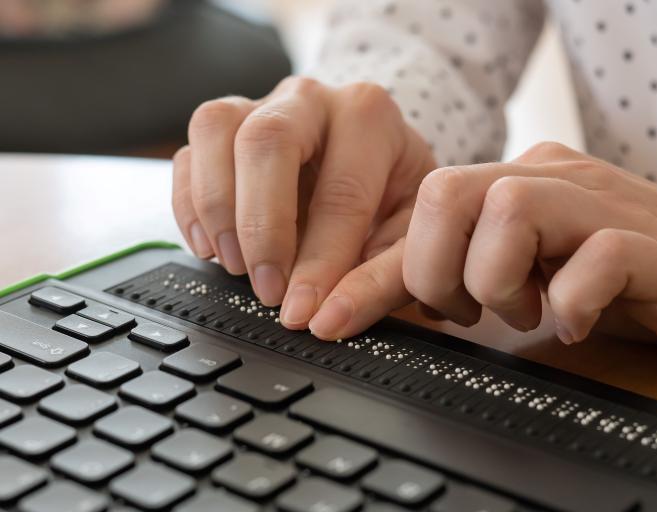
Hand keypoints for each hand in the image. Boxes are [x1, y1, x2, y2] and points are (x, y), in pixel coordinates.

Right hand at [172, 77, 434, 329]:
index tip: (302, 310)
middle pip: (267, 140)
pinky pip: (189, 152)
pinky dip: (189, 204)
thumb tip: (328, 320)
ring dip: (217, 207)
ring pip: (215, 129)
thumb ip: (378, 282)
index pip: (340, 191)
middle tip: (266, 288)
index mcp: (371, 118)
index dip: (318, 260)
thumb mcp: (409, 241)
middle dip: (260, 226)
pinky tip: (211, 248)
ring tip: (235, 266)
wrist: (376, 163)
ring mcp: (261, 105)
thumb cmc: (394, 199)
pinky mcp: (225, 129)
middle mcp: (312, 100)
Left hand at [311, 142, 656, 375]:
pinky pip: (595, 255)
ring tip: (529, 311)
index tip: (328, 321)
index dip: (367, 273)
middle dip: (436, 271)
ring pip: (509, 212)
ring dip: (498, 282)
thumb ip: (466, 276)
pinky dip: (571, 300)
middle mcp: (549, 181)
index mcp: (514, 184)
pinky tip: (577, 321)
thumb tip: (389, 299)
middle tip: (469, 312)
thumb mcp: (530, 274)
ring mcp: (600, 205)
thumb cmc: (621, 278)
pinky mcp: (649, 243)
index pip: (421, 212)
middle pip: (449, 193)